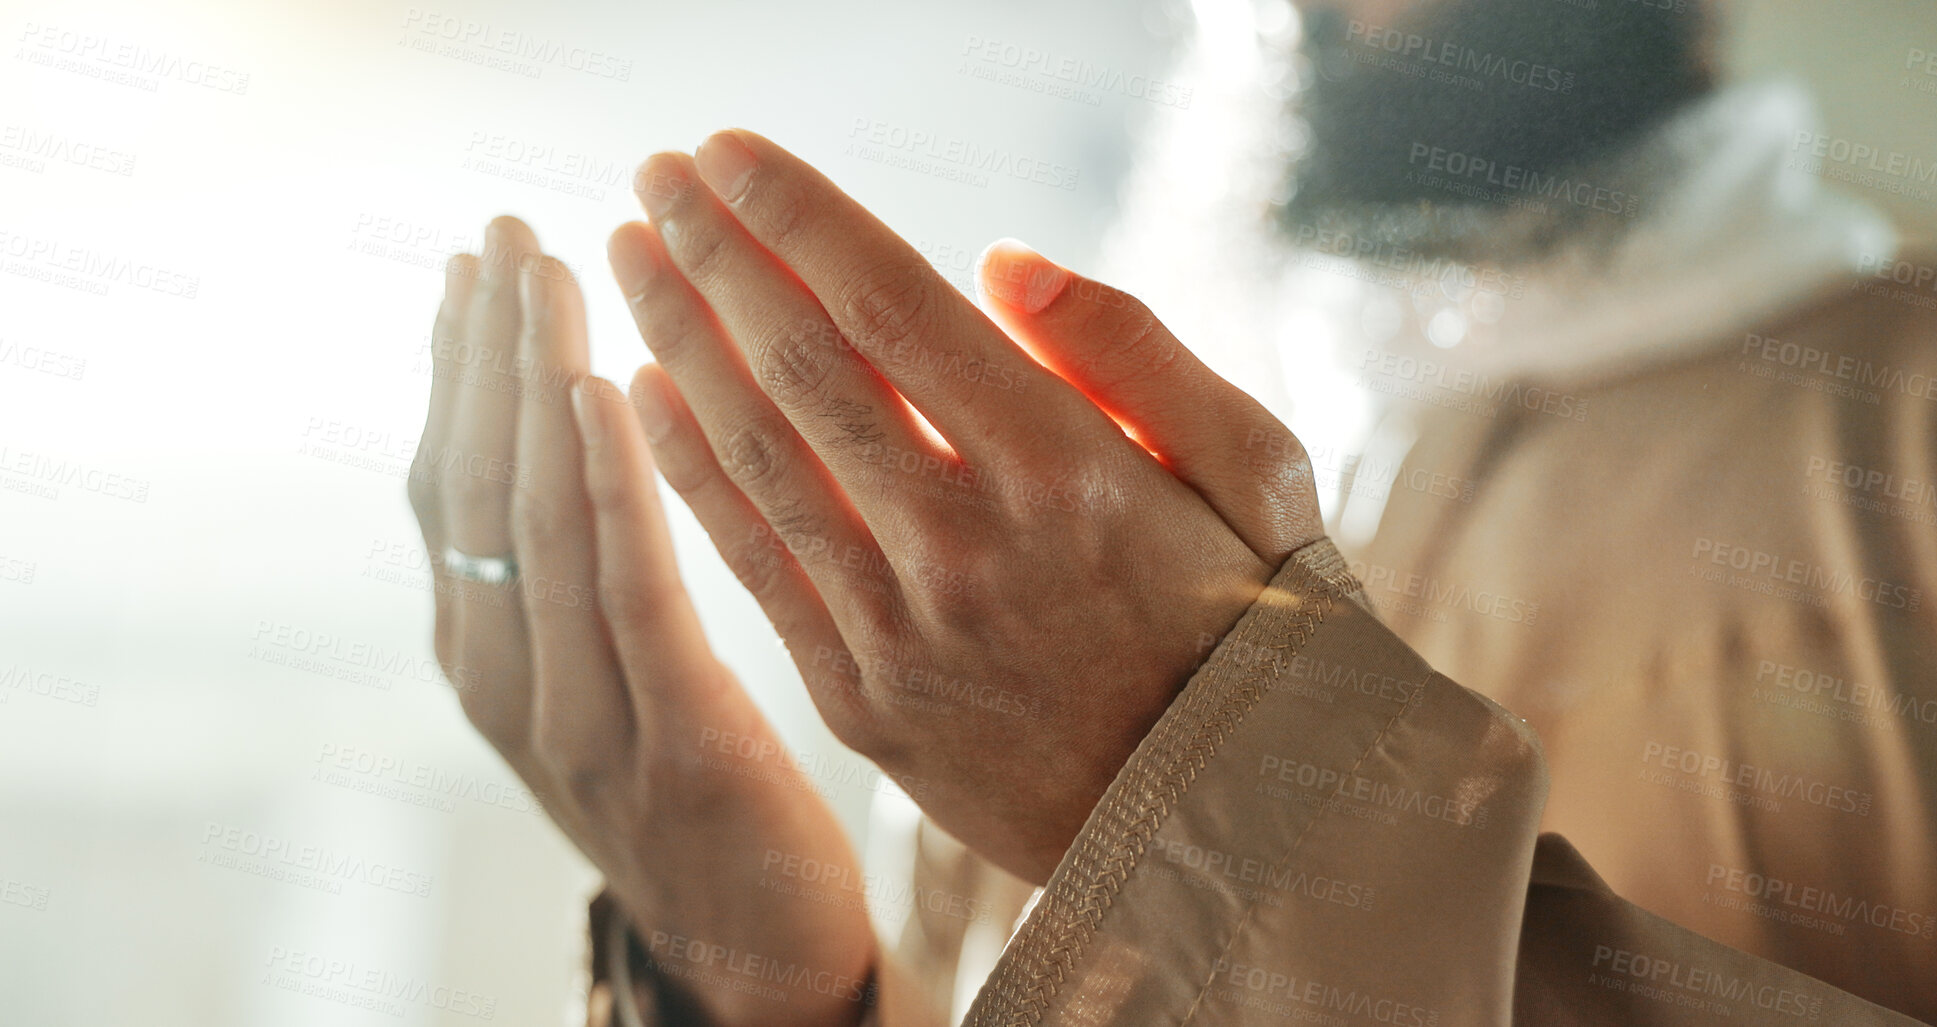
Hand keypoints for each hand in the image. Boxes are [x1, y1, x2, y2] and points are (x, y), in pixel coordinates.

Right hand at [407, 218, 874, 1026]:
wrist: (752, 949)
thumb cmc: (699, 788)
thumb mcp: (612, 672)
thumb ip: (580, 573)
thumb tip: (576, 430)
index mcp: (491, 654)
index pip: (455, 486)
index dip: (456, 371)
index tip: (472, 262)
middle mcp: (507, 678)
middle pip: (479, 487)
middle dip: (486, 351)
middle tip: (507, 232)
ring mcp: (578, 717)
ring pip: (535, 524)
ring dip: (530, 387)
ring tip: (544, 275)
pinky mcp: (671, 744)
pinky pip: (630, 595)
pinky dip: (607, 490)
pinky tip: (602, 395)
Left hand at [607, 132, 1324, 881]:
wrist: (1231, 828)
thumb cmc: (1256, 628)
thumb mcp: (1259, 470)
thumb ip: (1135, 352)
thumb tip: (1000, 261)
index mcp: (1069, 468)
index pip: (894, 306)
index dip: (797, 217)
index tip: (728, 150)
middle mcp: (968, 543)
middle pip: (804, 366)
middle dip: (715, 254)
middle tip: (653, 175)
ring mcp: (904, 632)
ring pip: (759, 459)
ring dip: (678, 344)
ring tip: (625, 257)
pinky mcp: (863, 704)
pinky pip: (752, 570)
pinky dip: (688, 476)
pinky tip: (636, 398)